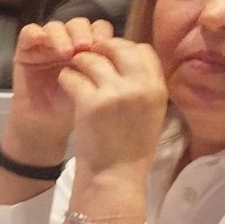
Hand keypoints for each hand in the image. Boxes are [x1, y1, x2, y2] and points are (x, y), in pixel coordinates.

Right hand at [1, 18, 114, 164]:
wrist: (47, 130)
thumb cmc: (76, 114)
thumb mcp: (102, 94)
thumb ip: (115, 74)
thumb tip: (136, 55)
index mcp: (91, 52)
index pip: (101, 31)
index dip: (105, 37)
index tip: (109, 53)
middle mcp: (69, 45)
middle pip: (81, 24)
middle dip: (86, 33)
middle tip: (88, 46)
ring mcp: (48, 46)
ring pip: (58, 25)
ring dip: (64, 35)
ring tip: (69, 51)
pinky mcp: (26, 49)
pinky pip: (31, 32)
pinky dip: (38, 34)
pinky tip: (46, 46)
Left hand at [57, 36, 167, 178]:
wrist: (114, 176)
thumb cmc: (131, 148)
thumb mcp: (151, 113)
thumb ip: (144, 85)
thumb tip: (130, 58)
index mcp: (157, 89)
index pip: (143, 50)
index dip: (124, 49)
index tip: (112, 59)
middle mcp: (139, 87)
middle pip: (118, 47)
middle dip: (101, 48)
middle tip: (89, 56)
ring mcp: (115, 94)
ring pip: (91, 58)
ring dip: (80, 62)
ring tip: (76, 72)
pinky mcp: (91, 103)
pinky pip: (72, 76)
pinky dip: (66, 78)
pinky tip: (67, 85)